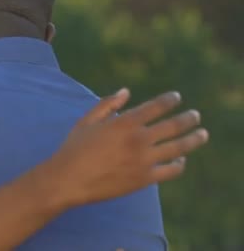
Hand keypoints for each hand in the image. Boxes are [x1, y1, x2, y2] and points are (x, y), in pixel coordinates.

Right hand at [48, 88, 207, 206]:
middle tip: (195, 115)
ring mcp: (144, 160)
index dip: (170, 100)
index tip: (176, 97)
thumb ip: (108, 104)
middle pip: (174, 125)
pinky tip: (180, 159)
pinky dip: (179, 164)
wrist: (68, 179)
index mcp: (125, 122)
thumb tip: (126, 91)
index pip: (157, 106)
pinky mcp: (145, 179)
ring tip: (202, 134)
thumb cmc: (74, 148)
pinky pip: (171, 170)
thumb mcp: (87, 121)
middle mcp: (139, 139)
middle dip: (188, 118)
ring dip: (194, 139)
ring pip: (179, 147)